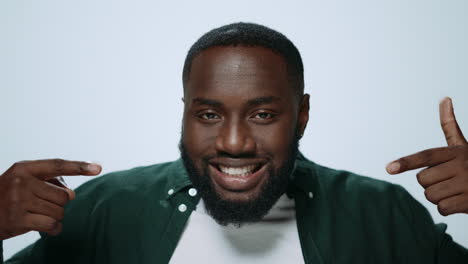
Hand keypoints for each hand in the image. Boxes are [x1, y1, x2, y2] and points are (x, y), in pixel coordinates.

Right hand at [0, 159, 100, 239]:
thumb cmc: (9, 194)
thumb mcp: (24, 180)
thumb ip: (49, 180)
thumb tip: (71, 193)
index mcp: (24, 168)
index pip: (57, 165)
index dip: (79, 167)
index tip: (98, 168)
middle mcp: (22, 182)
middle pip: (64, 195)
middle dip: (60, 202)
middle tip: (44, 204)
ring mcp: (19, 201)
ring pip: (59, 211)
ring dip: (55, 215)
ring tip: (39, 214)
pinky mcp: (19, 220)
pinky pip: (52, 224)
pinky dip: (54, 228)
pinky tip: (45, 227)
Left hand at [386, 97, 467, 215]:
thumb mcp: (462, 145)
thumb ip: (450, 125)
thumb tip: (445, 98)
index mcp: (456, 151)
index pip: (426, 156)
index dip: (406, 162)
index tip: (389, 168)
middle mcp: (462, 166)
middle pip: (423, 180)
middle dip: (430, 183)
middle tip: (448, 180)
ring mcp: (467, 184)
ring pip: (430, 195)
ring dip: (439, 197)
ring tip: (456, 190)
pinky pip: (442, 208)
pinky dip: (448, 208)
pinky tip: (461, 201)